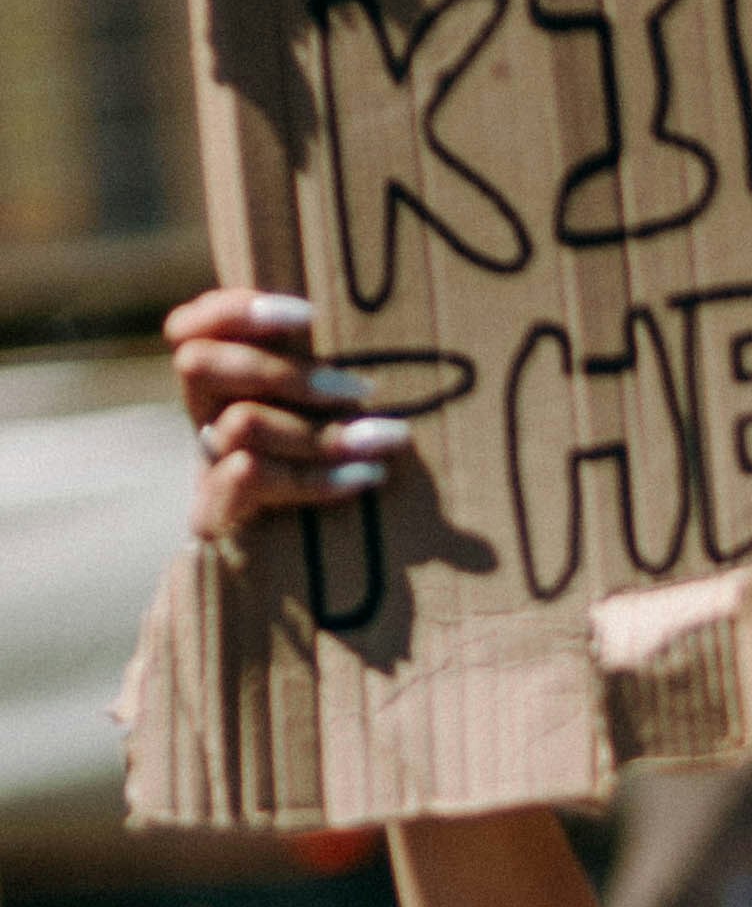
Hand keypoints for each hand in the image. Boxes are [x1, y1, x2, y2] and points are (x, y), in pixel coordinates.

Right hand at [165, 287, 413, 540]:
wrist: (283, 595)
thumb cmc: (329, 503)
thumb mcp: (333, 440)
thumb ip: (343, 401)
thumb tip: (408, 379)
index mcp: (222, 393)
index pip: (189, 330)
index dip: (235, 311)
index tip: (308, 314)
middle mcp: (202, 425)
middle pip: (197, 364)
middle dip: (284, 368)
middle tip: (361, 389)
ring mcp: (204, 473)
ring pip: (240, 423)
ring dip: (320, 429)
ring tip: (387, 439)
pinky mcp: (215, 520)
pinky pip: (253, 479)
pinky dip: (316, 477)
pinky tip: (366, 479)